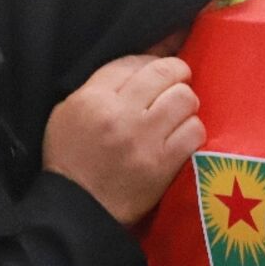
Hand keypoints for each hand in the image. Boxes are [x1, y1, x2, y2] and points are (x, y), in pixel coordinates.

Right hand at [43, 56, 205, 225]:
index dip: (153, 59)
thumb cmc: (73, 158)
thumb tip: (146, 56)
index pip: (132, 62)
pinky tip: (183, 136)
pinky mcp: (163, 163)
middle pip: (164, 73)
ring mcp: (143, 139)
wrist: (80, 209)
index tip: (162, 67)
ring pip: (184, 99)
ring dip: (186, 103)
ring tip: (178, 112)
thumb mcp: (70, 112)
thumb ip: (103, 83)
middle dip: (177, 74)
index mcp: (93, 99)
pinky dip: (192, 130)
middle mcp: (119, 114)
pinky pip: (194, 131)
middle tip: (178, 83)